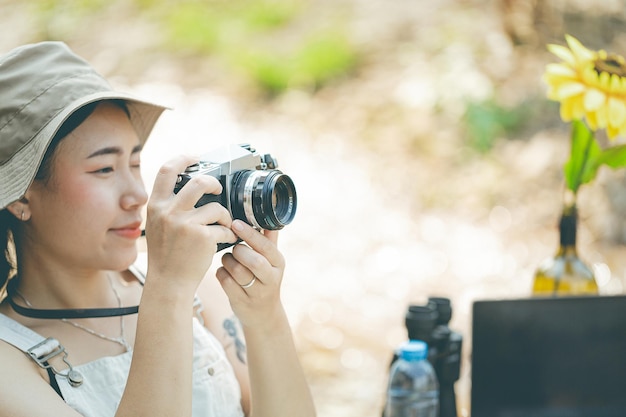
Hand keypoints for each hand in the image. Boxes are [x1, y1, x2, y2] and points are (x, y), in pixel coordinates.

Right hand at [145, 155, 237, 290]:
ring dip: (225, 217)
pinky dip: (228, 235)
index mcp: (156, 206)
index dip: (183, 159)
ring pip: (217, 207)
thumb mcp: (158, 225)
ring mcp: (186, 224)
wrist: (169, 283)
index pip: (167, 170)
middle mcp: (169, 211)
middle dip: (214, 183)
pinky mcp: (203, 237)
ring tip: (222, 227)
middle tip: (219, 190)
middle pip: (199, 181)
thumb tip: (188, 185)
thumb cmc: (166, 255)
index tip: (195, 159)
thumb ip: (169, 206)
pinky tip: (224, 241)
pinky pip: (224, 228)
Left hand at [215, 220, 284, 327]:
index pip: (265, 247)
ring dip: (227, 262)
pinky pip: (225, 282)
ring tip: (228, 259)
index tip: (235, 224)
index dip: (250, 234)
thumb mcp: (271, 261)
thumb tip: (268, 213)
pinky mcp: (241, 301)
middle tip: (233, 248)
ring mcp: (257, 292)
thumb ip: (269, 238)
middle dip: (238, 251)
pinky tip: (224, 271)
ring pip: (237, 271)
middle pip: (253, 261)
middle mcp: (271, 278)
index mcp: (278, 263)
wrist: (263, 315)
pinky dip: (220, 273)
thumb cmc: (264, 280)